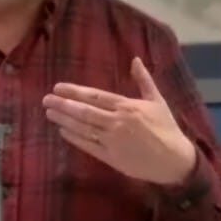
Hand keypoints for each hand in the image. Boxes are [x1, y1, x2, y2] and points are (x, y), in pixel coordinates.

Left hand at [42, 57, 196, 185]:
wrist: (174, 160)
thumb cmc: (166, 128)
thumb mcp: (157, 101)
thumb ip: (144, 80)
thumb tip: (135, 60)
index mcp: (127, 107)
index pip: (96, 96)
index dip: (75, 92)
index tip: (58, 87)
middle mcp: (117, 122)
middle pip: (85, 112)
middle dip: (63, 105)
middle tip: (46, 100)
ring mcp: (112, 141)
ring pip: (83, 128)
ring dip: (64, 120)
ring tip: (49, 113)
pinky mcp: (111, 157)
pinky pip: (88, 146)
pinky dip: (74, 138)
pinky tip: (62, 131)